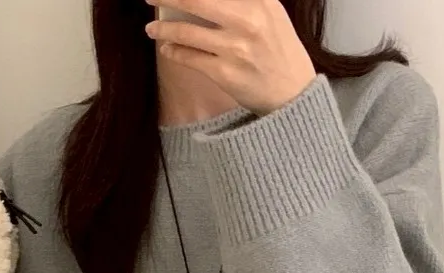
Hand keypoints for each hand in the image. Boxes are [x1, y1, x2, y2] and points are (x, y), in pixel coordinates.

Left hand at [145, 0, 316, 114]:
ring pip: (188, 32)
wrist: (292, 92)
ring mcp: (235, 48)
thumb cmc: (278, 49)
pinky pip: (190, 59)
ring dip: (164, 29)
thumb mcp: (270, 11)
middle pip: (196, 1)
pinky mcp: (225, 73)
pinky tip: (167, 49)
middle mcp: (247, 21)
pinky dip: (174, 52)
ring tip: (152, 28)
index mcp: (260, 1)